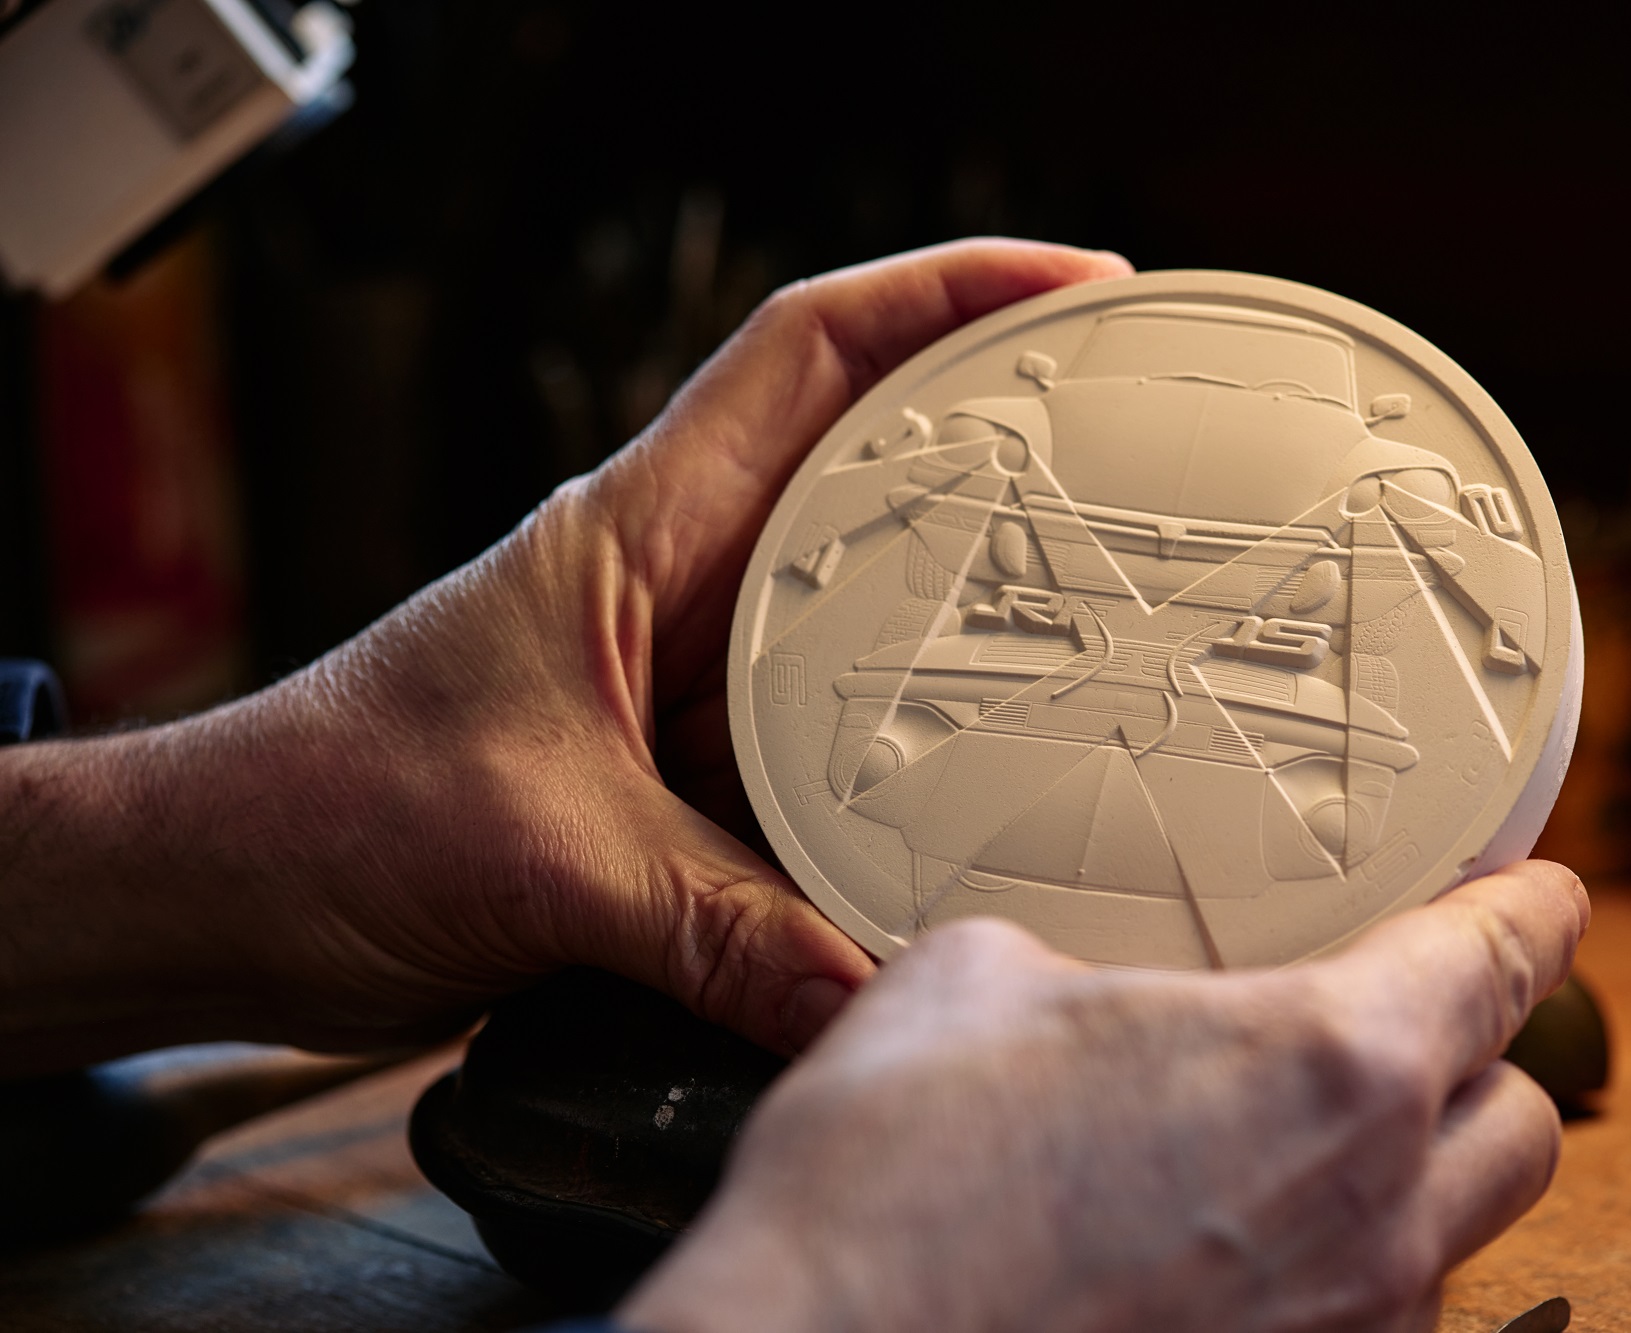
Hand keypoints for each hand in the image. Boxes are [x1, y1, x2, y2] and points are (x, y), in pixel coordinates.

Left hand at [0, 241, 1132, 1070]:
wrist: (226, 893)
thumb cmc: (328, 810)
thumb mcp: (546, 861)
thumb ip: (717, 933)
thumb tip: (870, 997)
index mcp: (637, 531)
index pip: (806, 353)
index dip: (944, 296)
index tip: (1070, 288)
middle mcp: (675, 586)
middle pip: (865, 462)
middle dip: (1002, 434)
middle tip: (1135, 449)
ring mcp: (684, 677)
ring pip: (859, 609)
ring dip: (966, 604)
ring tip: (1099, 617)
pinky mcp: (679, 771)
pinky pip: (827, 743)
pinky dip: (903, 761)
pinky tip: (978, 798)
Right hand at [619, 861, 1588, 1332]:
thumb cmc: (890, 1189)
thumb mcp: (975, 979)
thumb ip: (1087, 966)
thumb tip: (1086, 990)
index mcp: (1325, 1067)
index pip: (1498, 963)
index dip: (1530, 912)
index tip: (1538, 894)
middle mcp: (1371, 1219)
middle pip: (1521, 1124)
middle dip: (1479, 1063)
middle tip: (1401, 1027)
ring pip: (1447, 1243)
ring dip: (1399, 1182)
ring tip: (1284, 1149)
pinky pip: (1359, 1323)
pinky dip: (1324, 1272)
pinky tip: (1217, 1247)